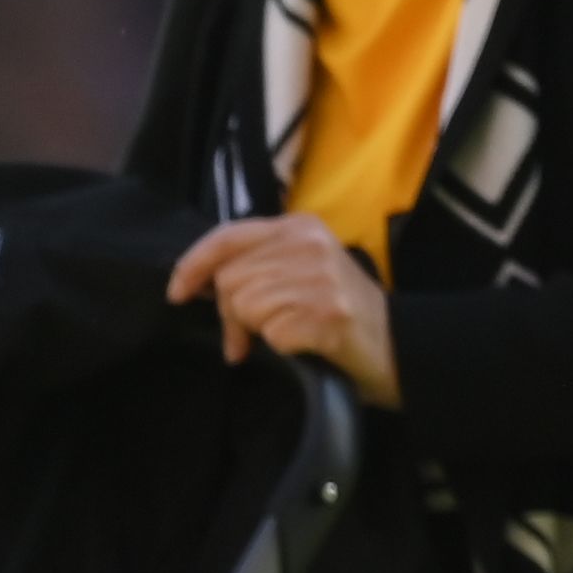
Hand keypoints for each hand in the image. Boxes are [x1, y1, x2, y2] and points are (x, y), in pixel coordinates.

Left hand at [170, 214, 400, 407]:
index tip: (178, 292)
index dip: (194, 264)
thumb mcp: (300, 267)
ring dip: (254, 330)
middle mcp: (309, 245)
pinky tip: (303, 341)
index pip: (228, 237)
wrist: (394, 340)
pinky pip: (271, 333)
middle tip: (248, 334)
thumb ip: (256, 264)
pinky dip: (280, 345)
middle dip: (230, 312)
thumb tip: (195, 285)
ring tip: (283, 333)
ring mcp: (320, 279)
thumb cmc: (338, 305)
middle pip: (230, 279)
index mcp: (300, 227)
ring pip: (244, 306)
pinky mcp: (326, 314)